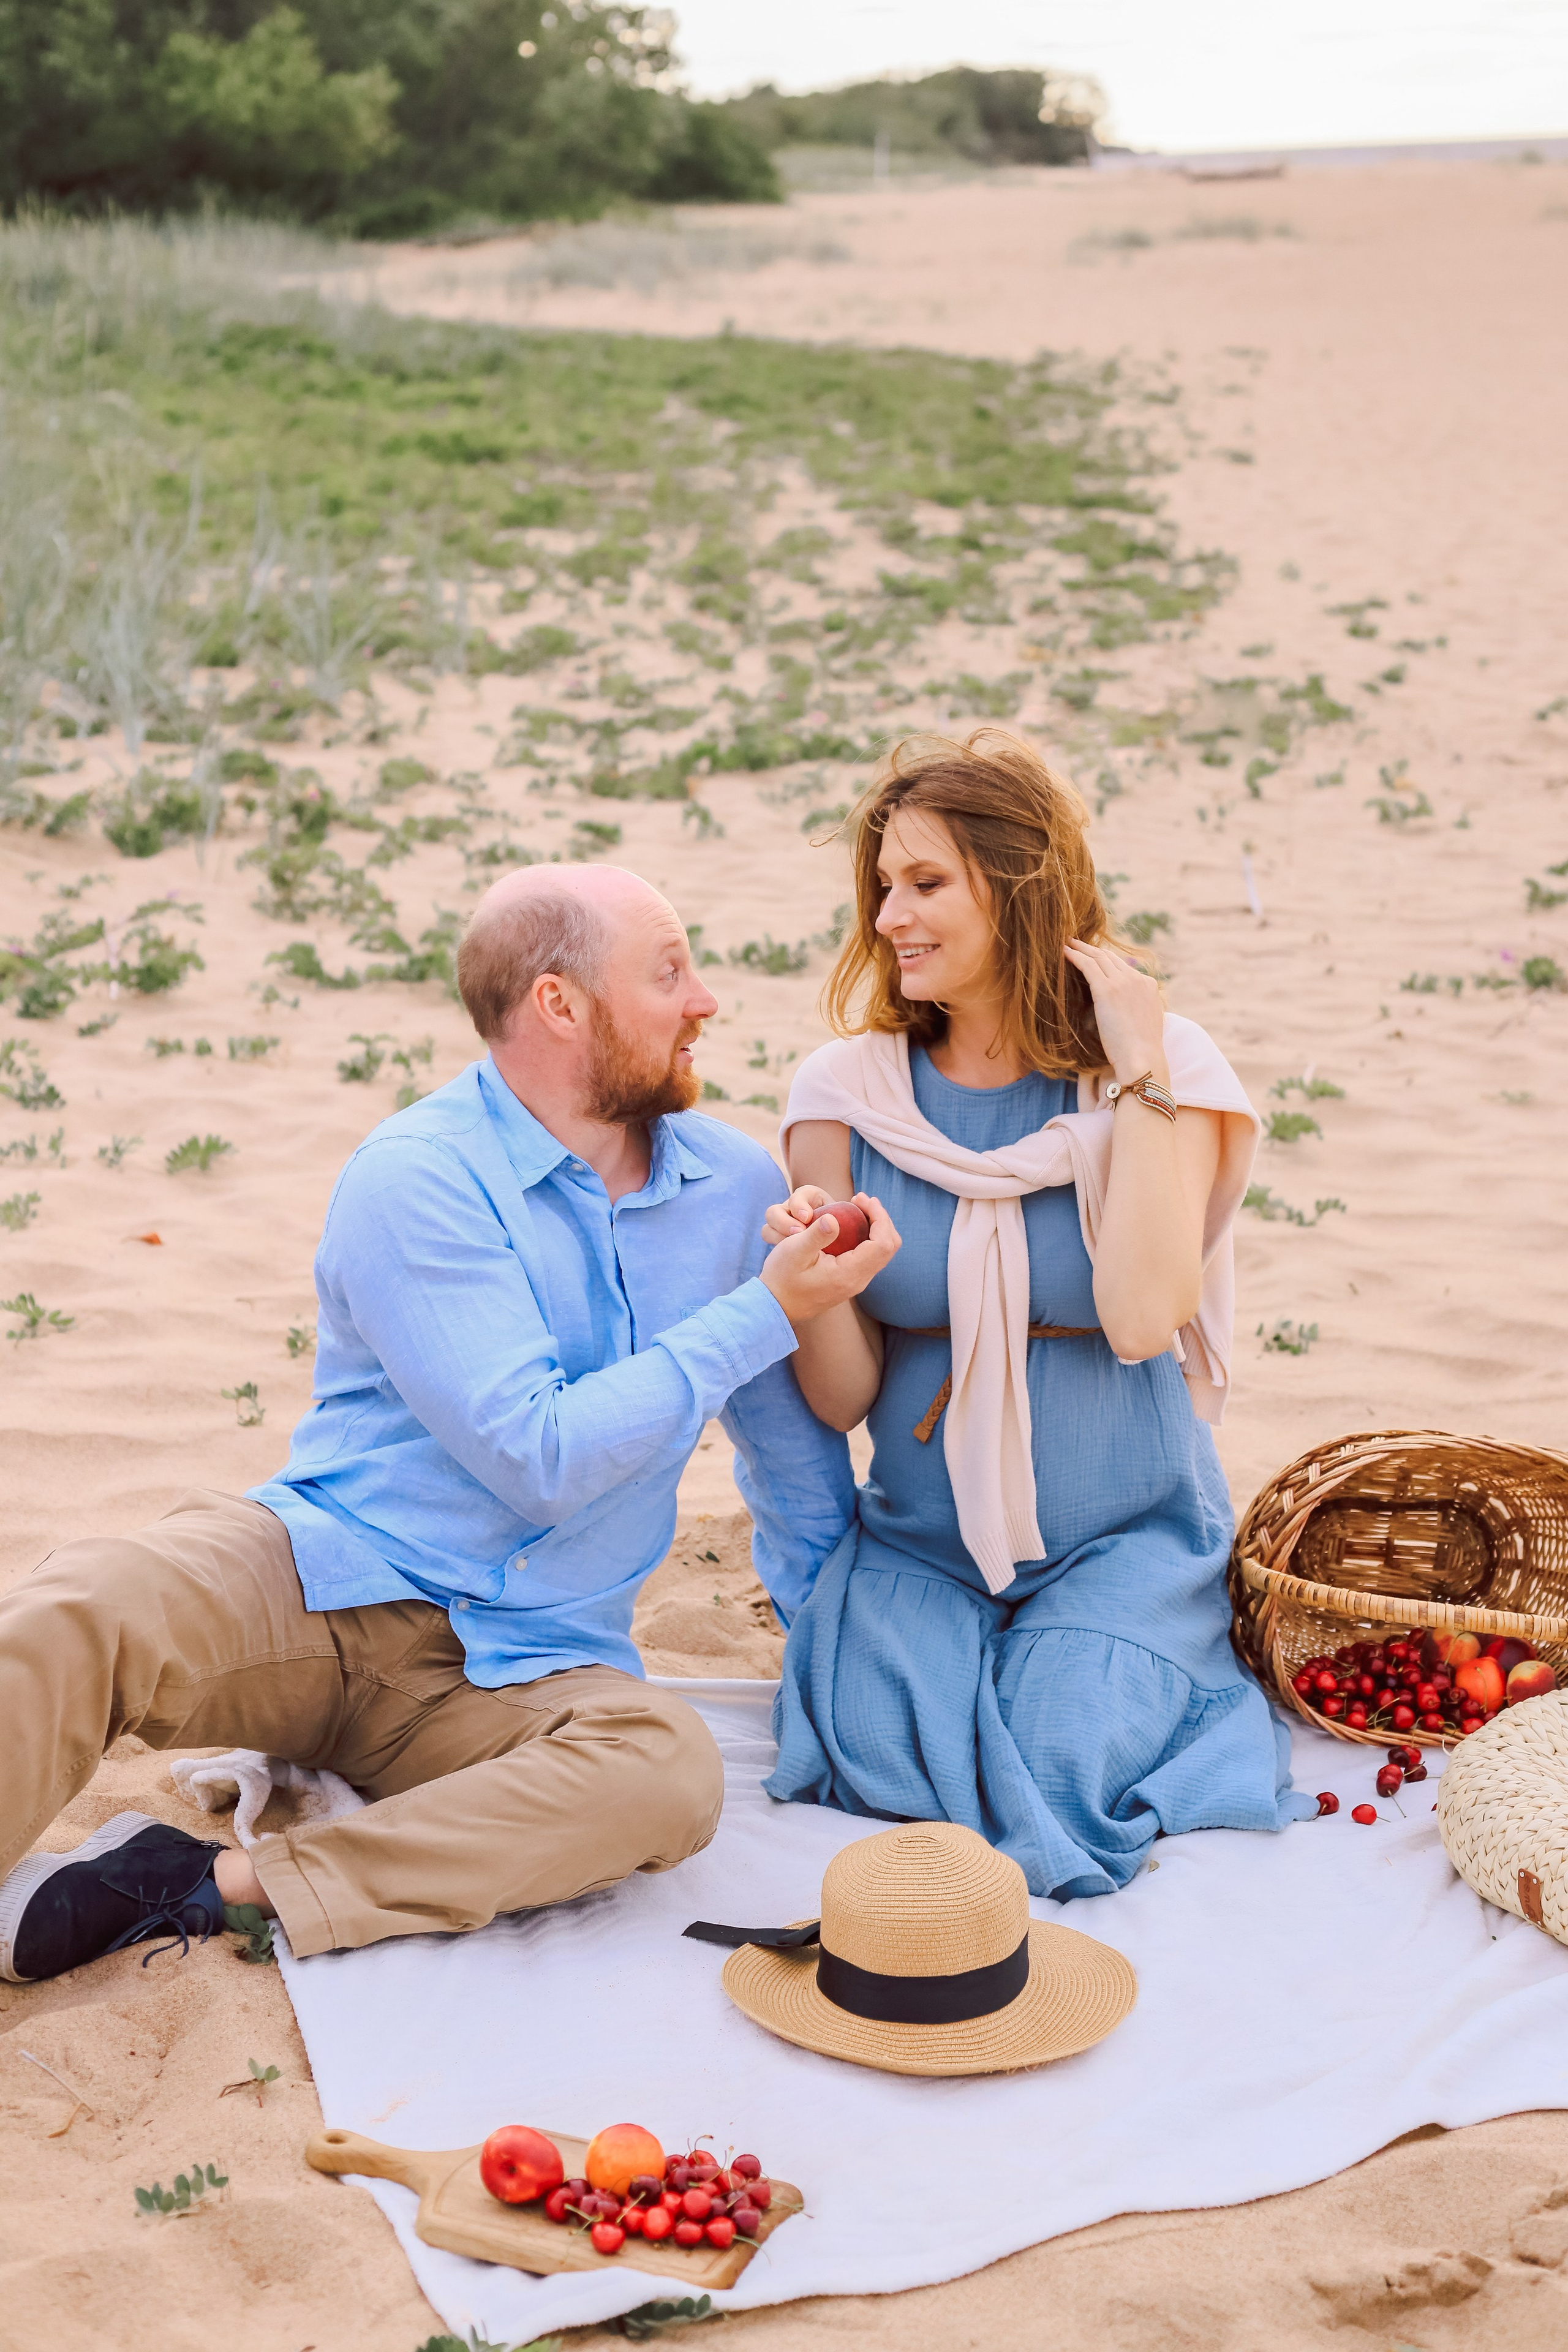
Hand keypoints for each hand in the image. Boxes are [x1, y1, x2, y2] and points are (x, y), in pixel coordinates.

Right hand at [760, 1192, 899, 1329]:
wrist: (776, 1305)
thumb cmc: (782, 1278)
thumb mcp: (793, 1252)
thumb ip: (815, 1234)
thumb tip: (834, 1218)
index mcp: (849, 1273)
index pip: (882, 1243)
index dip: (878, 1216)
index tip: (861, 1198)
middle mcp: (859, 1280)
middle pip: (890, 1246)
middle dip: (881, 1218)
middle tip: (861, 1199)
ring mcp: (856, 1282)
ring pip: (883, 1251)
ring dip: (877, 1226)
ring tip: (858, 1207)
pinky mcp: (851, 1280)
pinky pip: (872, 1255)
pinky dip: (869, 1235)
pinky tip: (852, 1223)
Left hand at [1064, 938, 1167, 1085]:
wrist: (1142, 1058)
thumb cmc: (1139, 1051)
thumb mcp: (1143, 1023)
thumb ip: (1134, 1009)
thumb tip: (1120, 1013)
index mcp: (1148, 985)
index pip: (1123, 967)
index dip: (1106, 960)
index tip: (1093, 956)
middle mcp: (1137, 979)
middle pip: (1110, 957)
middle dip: (1092, 948)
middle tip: (1077, 942)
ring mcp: (1123, 982)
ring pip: (1098, 957)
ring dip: (1082, 948)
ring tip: (1068, 943)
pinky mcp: (1107, 990)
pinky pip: (1088, 965)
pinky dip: (1075, 956)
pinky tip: (1064, 952)